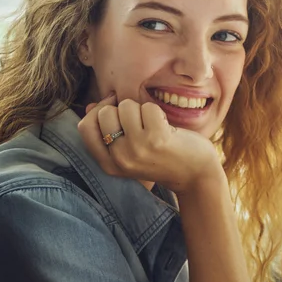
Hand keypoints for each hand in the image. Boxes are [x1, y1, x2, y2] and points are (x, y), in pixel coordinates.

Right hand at [77, 93, 221, 193]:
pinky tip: (167, 128)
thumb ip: (109, 132)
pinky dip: (158, 112)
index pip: (85, 128)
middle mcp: (119, 158)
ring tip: (155, 127)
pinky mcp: (156, 139)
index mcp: (109, 164)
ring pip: (126, 106)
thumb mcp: (131, 152)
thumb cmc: (164, 159)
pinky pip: (148, 108)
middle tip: (142, 124)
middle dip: (123, 109)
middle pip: (104, 113)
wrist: (196, 176)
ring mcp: (137, 148)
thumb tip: (91, 106)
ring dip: (142, 110)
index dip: (98, 111)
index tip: (115, 109)